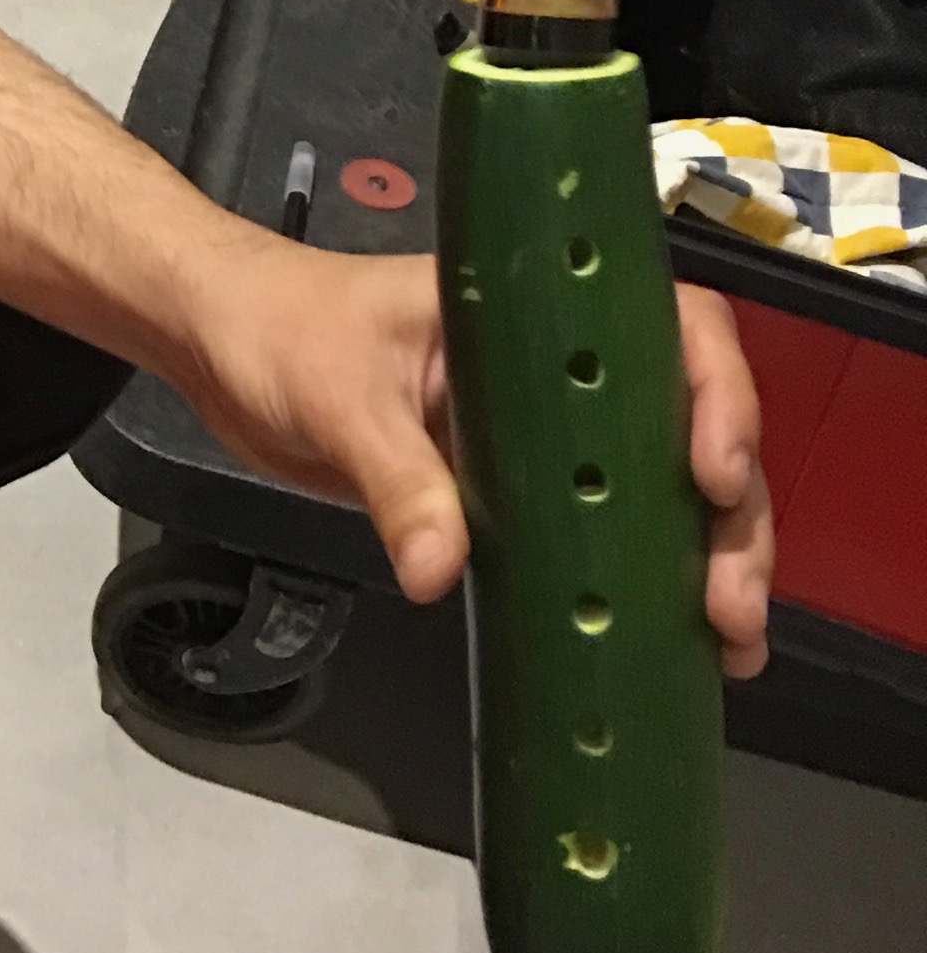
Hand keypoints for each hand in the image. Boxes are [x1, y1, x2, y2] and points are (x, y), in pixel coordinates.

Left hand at [175, 238, 773, 673]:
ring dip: (704, 557)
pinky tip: (672, 644)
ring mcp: (544, 428)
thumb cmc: (279, 328)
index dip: (719, 397)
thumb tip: (439, 569)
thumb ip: (394, 478)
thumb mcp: (337, 397)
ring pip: (659, 484)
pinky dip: (637, 579)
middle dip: (729, 514)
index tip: (712, 474)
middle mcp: (560, 365)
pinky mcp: (512, 485)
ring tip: (729, 642)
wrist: (222, 339)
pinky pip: (595, 525)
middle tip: (731, 603)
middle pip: (690, 424)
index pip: (674, 329)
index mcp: (537, 309)